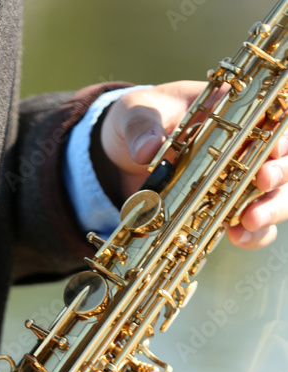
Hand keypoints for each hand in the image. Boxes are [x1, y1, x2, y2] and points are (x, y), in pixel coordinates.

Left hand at [101, 81, 287, 248]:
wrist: (121, 154)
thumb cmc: (138, 120)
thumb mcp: (135, 113)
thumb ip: (142, 126)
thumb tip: (148, 150)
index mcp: (232, 111)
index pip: (271, 117)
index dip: (278, 134)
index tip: (271, 148)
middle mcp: (244, 146)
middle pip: (283, 159)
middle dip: (280, 172)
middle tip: (264, 182)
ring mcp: (237, 181)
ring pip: (275, 195)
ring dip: (271, 209)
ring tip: (249, 220)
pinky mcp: (224, 209)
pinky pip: (250, 225)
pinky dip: (250, 234)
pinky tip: (238, 237)